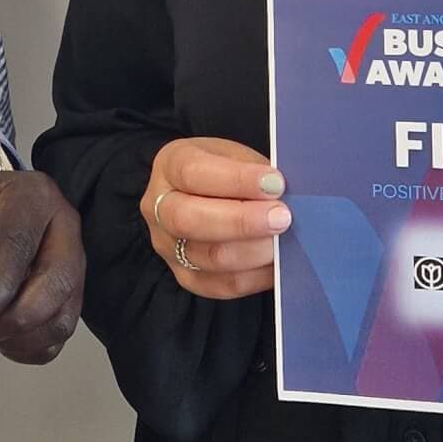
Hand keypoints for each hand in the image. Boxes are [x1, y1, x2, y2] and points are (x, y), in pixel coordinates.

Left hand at [0, 165, 83, 363]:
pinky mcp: (68, 297)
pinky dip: (26, 347)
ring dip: (20, 337)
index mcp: (32, 198)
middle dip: (16, 317)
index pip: (20, 243)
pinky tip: (1, 336)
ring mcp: (71, 265)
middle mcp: (62, 230)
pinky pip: (56, 337)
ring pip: (62, 316)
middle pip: (57, 281)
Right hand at [143, 137, 289, 299]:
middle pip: (189, 220)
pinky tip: (277, 264)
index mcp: (169, 166)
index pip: (193, 173)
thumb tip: (284, 195)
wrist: (209, 195)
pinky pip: (222, 285)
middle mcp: (158, 207)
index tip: (275, 183)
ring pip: (209, 257)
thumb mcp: (235, 156)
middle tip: (282, 217)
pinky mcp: (186, 277)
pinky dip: (255, 276)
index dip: (236, 179)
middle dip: (241, 221)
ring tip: (284, 241)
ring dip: (253, 251)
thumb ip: (254, 172)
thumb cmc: (226, 171)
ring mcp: (168, 247)